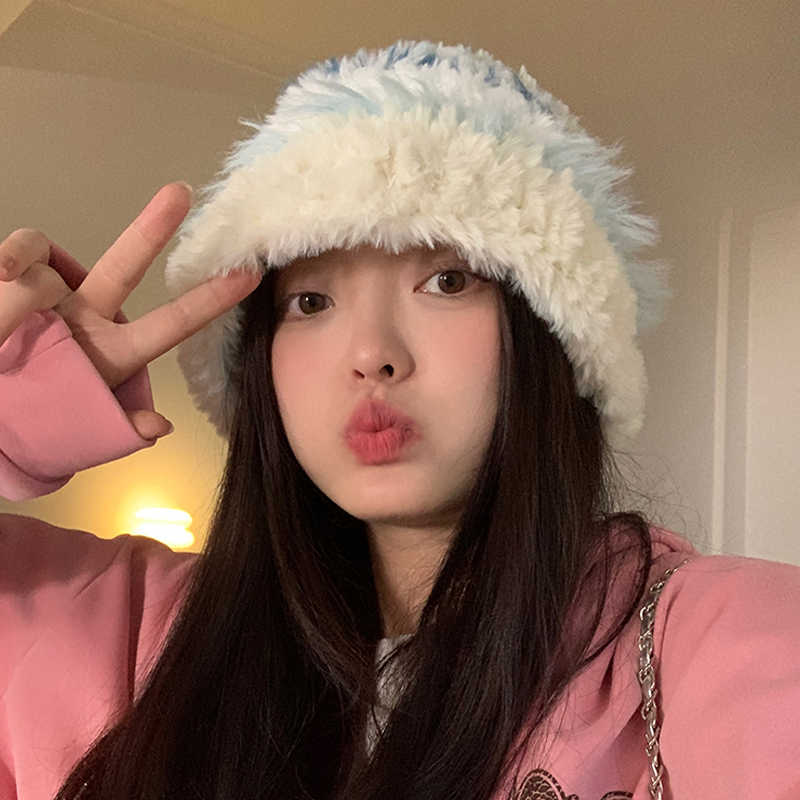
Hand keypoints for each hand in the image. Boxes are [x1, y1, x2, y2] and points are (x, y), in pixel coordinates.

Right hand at [0, 183, 261, 439]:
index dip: (209, 300)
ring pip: (47, 272)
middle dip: (151, 230)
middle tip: (182, 193)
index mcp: (115, 353)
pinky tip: (0, 275)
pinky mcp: (12, 278)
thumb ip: (121, 425)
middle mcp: (88, 315)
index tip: (248, 275)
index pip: (171, 324)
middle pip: (124, 268)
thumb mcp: (85, 430)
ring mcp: (50, 296)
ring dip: (20, 302)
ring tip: (0, 338)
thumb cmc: (41, 422)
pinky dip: (10, 263)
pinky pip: (17, 260)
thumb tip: (160, 428)